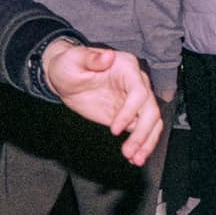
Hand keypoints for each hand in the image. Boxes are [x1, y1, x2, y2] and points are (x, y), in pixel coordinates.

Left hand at [40, 40, 161, 165]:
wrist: (64, 77)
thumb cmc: (69, 64)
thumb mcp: (74, 59)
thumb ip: (92, 58)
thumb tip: (108, 55)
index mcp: (127, 68)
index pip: (139, 92)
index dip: (129, 111)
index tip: (114, 129)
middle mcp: (136, 83)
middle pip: (150, 110)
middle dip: (142, 133)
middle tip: (130, 151)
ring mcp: (133, 101)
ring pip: (151, 122)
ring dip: (146, 142)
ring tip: (135, 159)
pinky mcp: (127, 115)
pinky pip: (140, 130)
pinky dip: (140, 144)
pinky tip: (134, 157)